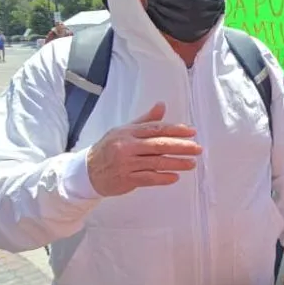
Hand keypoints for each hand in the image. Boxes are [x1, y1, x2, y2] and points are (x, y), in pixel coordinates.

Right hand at [86, 102, 202, 196]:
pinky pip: (148, 178)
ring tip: (191, 164)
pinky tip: (175, 177)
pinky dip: (162, 178)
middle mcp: (127, 146)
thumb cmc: (109, 149)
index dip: (175, 130)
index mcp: (128, 132)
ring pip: (156, 162)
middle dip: (181, 146)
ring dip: (176, 163)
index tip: (192, 132)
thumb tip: (162, 105)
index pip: (156, 128)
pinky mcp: (125, 179)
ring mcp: (126, 163)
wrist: (87, 171)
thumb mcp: (124, 130)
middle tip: (197, 148)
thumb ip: (146, 120)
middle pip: (159, 145)